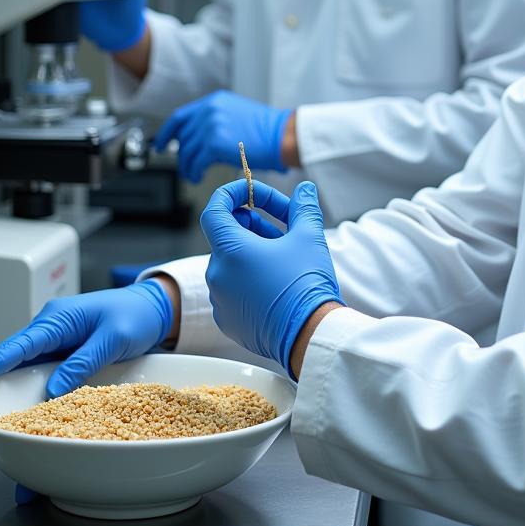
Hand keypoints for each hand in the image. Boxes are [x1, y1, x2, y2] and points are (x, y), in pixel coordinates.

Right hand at [0, 281, 172, 399]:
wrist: (154, 310)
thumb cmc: (136, 315)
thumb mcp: (113, 339)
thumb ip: (84, 362)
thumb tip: (53, 390)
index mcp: (61, 317)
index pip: (24, 342)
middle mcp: (53, 328)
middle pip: (18, 357)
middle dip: (0, 379)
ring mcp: (58, 341)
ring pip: (30, 367)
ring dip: (20, 388)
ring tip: (5, 417)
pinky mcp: (66, 353)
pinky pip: (46, 371)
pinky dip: (39, 388)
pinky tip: (34, 409)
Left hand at [154, 90, 291, 183]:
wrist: (284, 135)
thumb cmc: (268, 130)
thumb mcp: (238, 113)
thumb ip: (216, 120)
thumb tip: (200, 137)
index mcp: (214, 101)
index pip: (180, 117)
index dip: (167, 133)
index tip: (161, 144)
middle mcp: (209, 110)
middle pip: (182, 136)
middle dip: (180, 154)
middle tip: (184, 165)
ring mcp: (210, 126)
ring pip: (186, 151)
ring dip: (187, 166)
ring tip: (193, 175)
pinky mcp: (213, 144)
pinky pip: (195, 162)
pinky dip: (194, 172)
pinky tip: (199, 176)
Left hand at [200, 179, 342, 373]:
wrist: (309, 336)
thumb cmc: (306, 284)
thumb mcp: (309, 237)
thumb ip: (303, 207)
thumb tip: (305, 189)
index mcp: (230, 250)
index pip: (215, 209)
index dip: (232, 194)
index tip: (252, 192)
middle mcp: (217, 275)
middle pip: (228, 236)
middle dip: (255, 224)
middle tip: (285, 227)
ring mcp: (220, 300)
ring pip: (232, 263)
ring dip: (254, 252)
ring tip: (286, 257)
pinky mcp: (228, 320)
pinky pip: (233, 289)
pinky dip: (250, 278)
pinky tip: (278, 283)